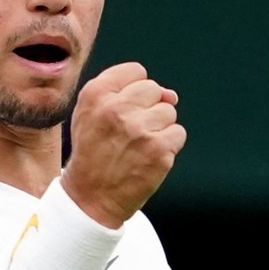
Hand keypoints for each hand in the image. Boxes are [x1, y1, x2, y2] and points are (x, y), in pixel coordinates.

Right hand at [61, 62, 185, 227]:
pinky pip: (178, 134)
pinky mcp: (159, 150)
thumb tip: (170, 94)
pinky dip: (169, 146)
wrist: (90, 197)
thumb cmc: (93, 153)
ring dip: (159, 128)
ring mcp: (140, 130)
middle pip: (154, 90)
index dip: (135, 91)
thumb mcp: (90, 114)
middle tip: (130, 133)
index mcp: (96, 94)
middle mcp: (117, 109)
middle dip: (148, 109)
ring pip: (169, 112)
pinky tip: (148, 157)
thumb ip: (124, 92)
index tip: (125, 110)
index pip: (136, 71)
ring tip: (138, 146)